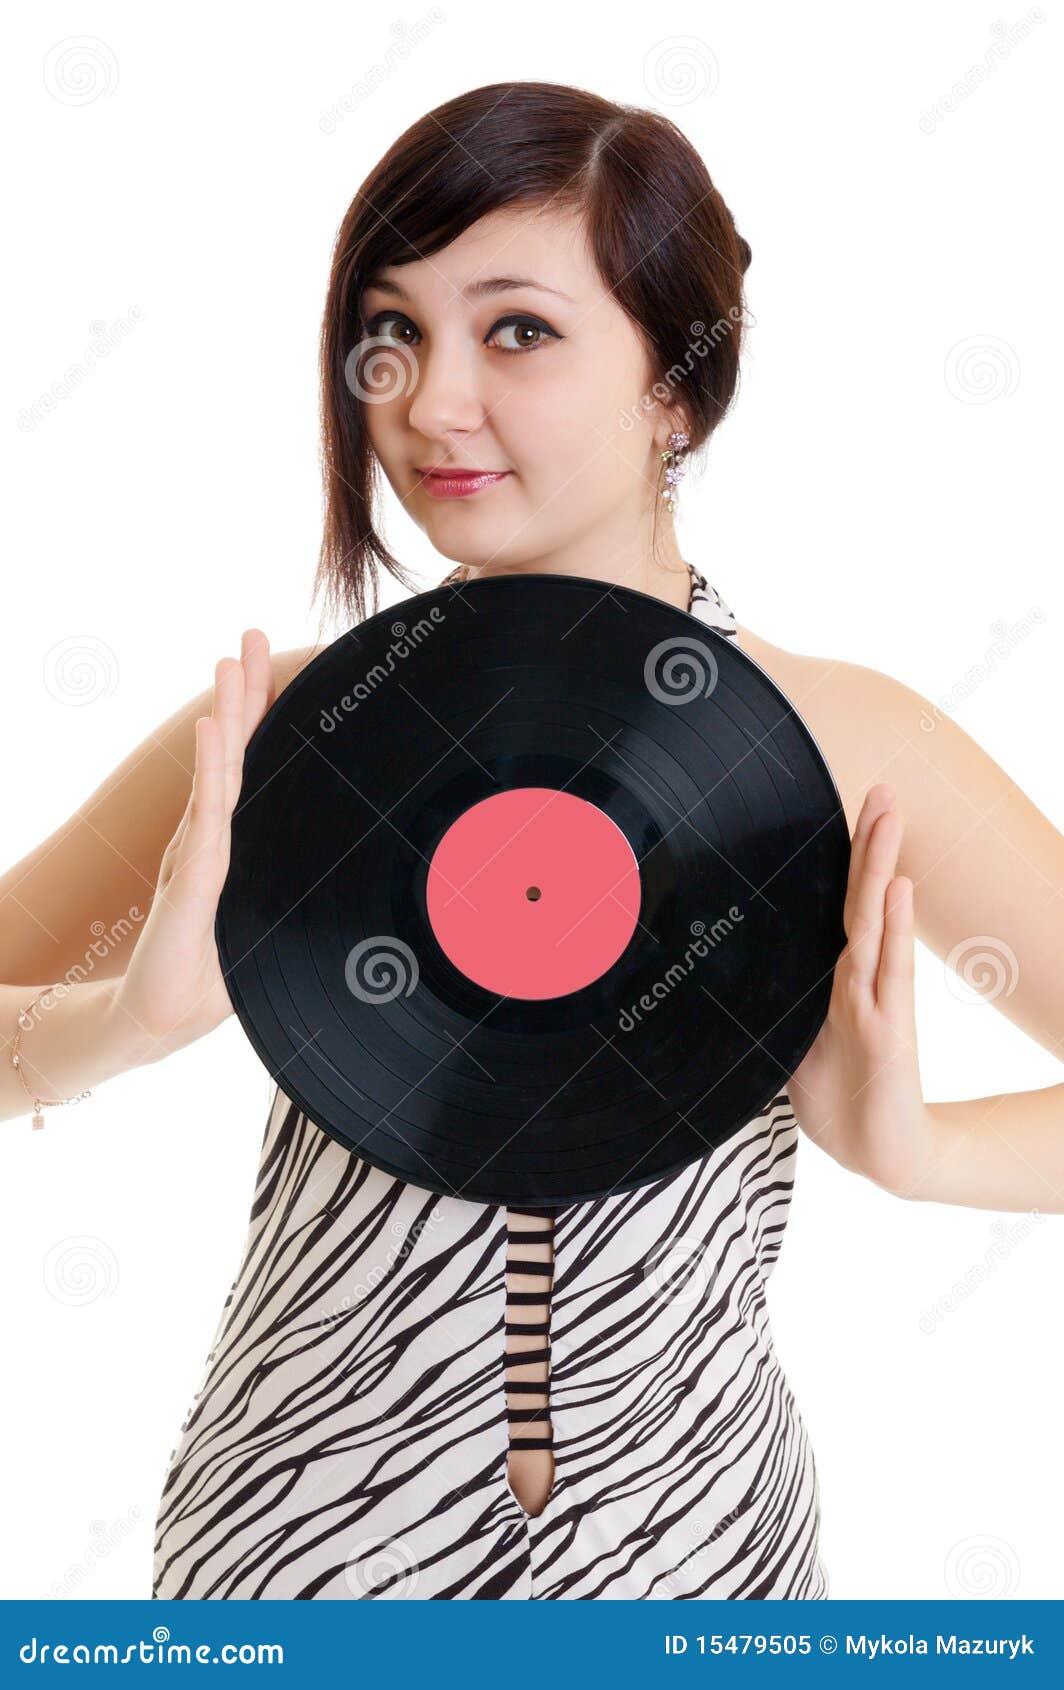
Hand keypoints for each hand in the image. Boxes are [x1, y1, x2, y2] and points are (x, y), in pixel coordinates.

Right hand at [112, 630, 274, 1063]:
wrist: (162, 1019)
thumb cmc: (216, 973)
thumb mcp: (271, 924)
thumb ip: (299, 898)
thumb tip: (367, 889)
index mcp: (234, 841)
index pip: (253, 767)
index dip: (264, 718)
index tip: (278, 669)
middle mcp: (213, 835)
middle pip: (233, 750)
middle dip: (244, 691)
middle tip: (250, 633)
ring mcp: (200, 852)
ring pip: (219, 770)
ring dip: (227, 713)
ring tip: (230, 660)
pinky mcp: (194, 880)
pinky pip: (205, 816)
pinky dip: (210, 769)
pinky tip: (212, 729)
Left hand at [787, 782, 935, 1197]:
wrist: (883, 1155)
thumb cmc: (836, 1098)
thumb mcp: (785, 1045)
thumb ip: (766, 1008)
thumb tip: (714, 981)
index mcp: (831, 979)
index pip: (836, 906)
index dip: (840, 859)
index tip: (842, 807)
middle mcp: (856, 979)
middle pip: (859, 899)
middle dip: (868, 843)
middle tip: (880, 788)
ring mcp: (876, 1001)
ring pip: (874, 922)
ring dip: (880, 867)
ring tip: (889, 816)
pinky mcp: (890, 1032)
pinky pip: (890, 972)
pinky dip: (893, 929)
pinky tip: (899, 889)